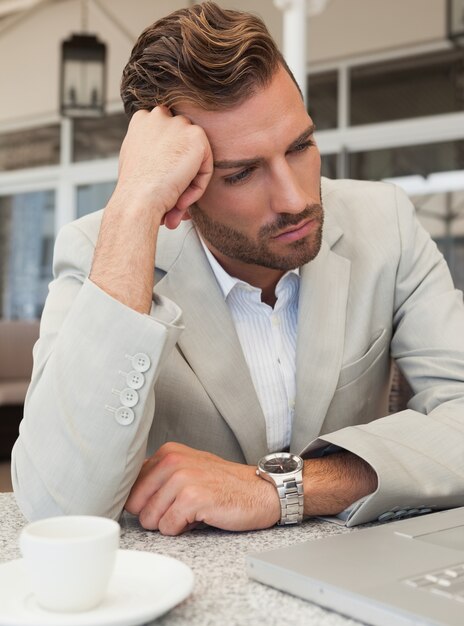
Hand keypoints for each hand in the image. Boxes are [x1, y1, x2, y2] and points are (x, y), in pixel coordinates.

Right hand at [116, 106, 213, 228]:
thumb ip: (149, 148)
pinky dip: (197, 187)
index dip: (169, 162)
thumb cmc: (133, 190)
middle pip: (183, 144)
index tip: (163, 183)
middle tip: (171, 196)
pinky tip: (180, 200)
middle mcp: (159, 115)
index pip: (167, 135)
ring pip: (195, 157)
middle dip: (181, 171)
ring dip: (188, 182)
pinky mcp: (196, 137)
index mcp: (141, 119)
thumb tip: (164, 156)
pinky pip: (206, 167)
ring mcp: (178, 124)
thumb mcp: (134, 160)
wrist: (137, 200)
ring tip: (174, 203)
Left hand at [125, 443, 280, 534]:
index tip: (164, 502)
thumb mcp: (189, 469)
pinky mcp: (192, 498)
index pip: (131, 486)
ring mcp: (182, 478)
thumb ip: (160, 477)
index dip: (146, 502)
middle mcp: (172, 461)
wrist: (261, 491)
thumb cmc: (225, 485)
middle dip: (155, 515)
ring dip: (171, 523)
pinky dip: (183, 530)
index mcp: (168, 452)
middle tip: (182, 508)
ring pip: (150, 519)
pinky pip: (168, 528)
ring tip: (194, 510)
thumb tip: (129, 496)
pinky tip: (201, 516)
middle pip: (136, 505)